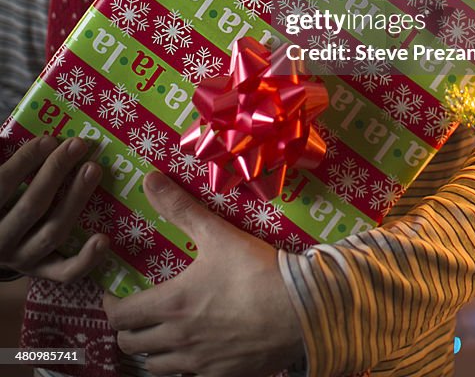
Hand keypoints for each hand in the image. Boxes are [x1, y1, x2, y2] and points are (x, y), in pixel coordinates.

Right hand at [0, 135, 108, 280]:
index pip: (2, 185)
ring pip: (52, 232)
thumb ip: (7, 160)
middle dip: (55, 172)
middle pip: (31, 206)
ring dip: (75, 199)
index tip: (49, 139)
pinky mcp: (42, 272)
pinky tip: (103, 239)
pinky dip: (85, 259)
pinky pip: (65, 272)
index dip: (24, 161)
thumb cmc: (0, 198)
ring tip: (93, 169)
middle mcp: (0, 240)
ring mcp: (22, 259)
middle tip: (78, 145)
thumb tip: (30, 134)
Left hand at [103, 171, 304, 376]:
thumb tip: (149, 179)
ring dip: (151, 351)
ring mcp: (200, 363)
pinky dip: (181, 368)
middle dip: (127, 328)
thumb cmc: (256, 270)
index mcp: (173, 305)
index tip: (115, 296)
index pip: (121, 316)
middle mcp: (179, 340)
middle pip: (131, 345)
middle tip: (136, 312)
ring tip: (159, 334)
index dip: (110, 306)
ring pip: (155, 367)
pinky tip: (194, 352)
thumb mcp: (216, 233)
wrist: (301, 309)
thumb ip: (180, 208)